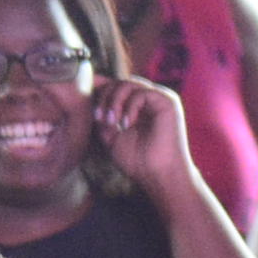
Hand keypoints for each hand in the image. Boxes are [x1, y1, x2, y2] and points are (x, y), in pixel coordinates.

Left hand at [90, 71, 191, 198]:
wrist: (158, 176)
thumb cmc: (137, 161)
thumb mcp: (110, 136)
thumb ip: (103, 117)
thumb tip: (89, 99)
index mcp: (138, 106)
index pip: (116, 86)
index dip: (100, 90)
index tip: (89, 106)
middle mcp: (150, 99)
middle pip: (120, 82)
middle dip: (104, 97)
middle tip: (99, 118)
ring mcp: (160, 99)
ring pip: (129, 83)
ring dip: (114, 101)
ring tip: (111, 122)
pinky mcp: (168, 102)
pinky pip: (142, 92)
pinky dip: (129, 107)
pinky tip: (126, 124)